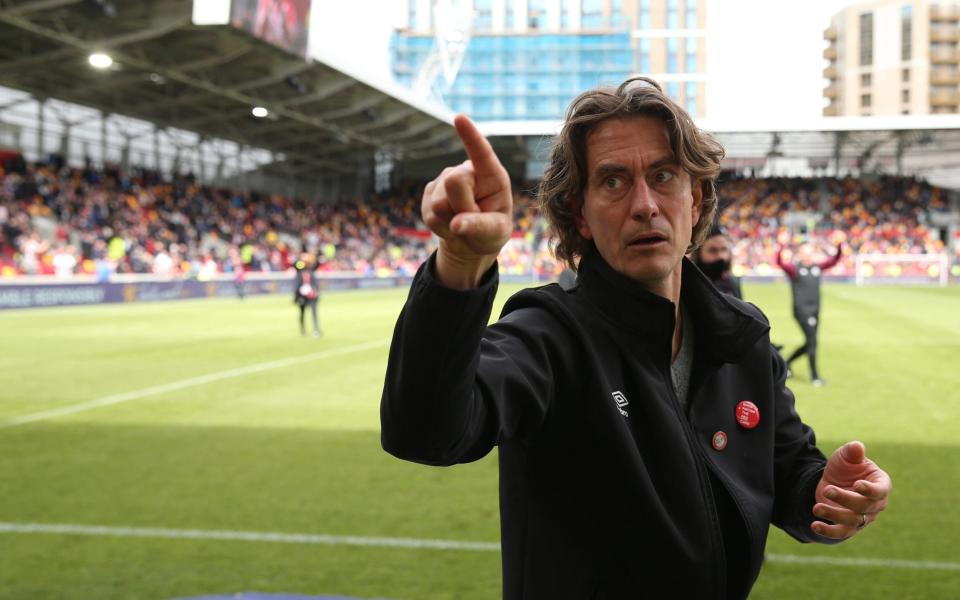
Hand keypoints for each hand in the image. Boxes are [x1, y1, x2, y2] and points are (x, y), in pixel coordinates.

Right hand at [421, 114, 512, 288]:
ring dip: (451, 222)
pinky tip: (449, 226)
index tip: (459, 118)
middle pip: (454, 182)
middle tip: (471, 221)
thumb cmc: (491, 233)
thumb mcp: (496, 232)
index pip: (481, 152)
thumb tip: (456, 224)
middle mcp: (467, 172)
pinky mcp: (429, 193)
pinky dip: (440, 227)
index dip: (470, 136)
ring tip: (462, 224)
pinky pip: (429, 214)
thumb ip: (480, 225)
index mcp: (491, 175)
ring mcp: (445, 181)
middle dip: (461, 207)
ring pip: (439, 203)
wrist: (470, 243)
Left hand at [812, 441, 891, 538]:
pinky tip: (815, 526)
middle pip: (864, 506)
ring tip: (816, 508)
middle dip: (845, 499)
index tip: (857, 485)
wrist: (832, 481)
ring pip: (852, 521)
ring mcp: (864, 518)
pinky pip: (841, 533)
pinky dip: (828, 531)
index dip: (870, 490)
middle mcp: (876, 504)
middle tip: (827, 489)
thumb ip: (852, 452)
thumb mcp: (846, 456)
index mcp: (881, 484)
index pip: (880, 491)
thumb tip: (857, 446)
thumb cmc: (845, 467)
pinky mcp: (850, 527)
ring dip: (834, 515)